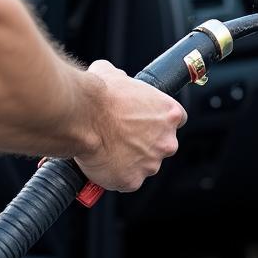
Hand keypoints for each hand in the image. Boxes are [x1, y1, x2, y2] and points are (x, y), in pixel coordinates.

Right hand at [75, 60, 187, 191]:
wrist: (81, 116)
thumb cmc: (99, 95)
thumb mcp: (116, 75)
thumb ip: (126, 81)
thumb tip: (116, 78)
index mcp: (170, 114)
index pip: (176, 121)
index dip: (159, 122)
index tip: (146, 123)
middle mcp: (167, 141)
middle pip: (162, 145)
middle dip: (146, 143)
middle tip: (123, 138)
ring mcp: (151, 163)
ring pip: (144, 165)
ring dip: (132, 161)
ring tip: (109, 150)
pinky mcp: (132, 181)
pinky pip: (126, 181)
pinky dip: (116, 176)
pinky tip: (103, 164)